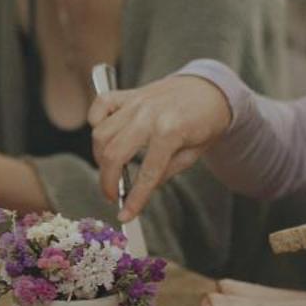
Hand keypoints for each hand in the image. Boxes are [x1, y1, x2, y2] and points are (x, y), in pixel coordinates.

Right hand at [89, 75, 232, 220]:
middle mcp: (148, 115)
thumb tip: (141, 189)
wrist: (210, 90)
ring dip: (100, 157)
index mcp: (171, 131)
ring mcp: (135, 103)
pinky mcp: (128, 94)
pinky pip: (99, 106)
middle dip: (107, 181)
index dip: (134, 199)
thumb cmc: (204, 121)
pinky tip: (104, 136)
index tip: (125, 215)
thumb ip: (165, 172)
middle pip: (113, 154)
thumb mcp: (193, 154)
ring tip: (110, 168)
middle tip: (111, 194)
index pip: (146, 173)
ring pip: (101, 133)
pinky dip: (95, 121)